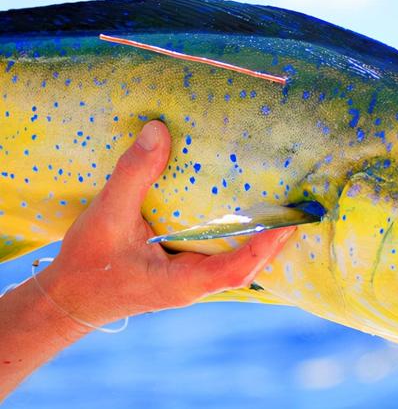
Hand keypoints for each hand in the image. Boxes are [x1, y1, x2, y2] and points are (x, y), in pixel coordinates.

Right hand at [36, 120, 294, 330]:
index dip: (267, 246)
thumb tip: (159, 130)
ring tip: (281, 208)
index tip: (291, 222)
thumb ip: (134, 174)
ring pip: (237, 262)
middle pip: (248, 266)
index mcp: (184, 282)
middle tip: (298, 208)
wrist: (69, 298)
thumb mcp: (107, 215)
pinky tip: (241, 215)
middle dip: (275, 241)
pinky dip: (236, 238)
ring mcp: (192, 280)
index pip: (239, 269)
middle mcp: (195, 284)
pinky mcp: (184, 272)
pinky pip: (220, 256)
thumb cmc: (87, 265)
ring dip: (260, 240)